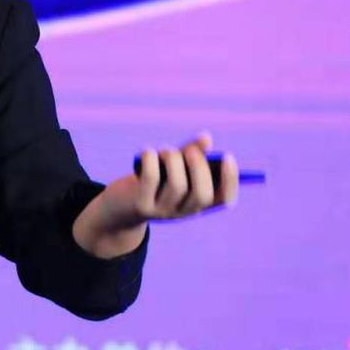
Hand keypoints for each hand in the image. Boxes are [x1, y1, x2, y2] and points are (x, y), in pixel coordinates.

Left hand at [72, 132, 238, 257]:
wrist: (118, 207)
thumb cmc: (150, 182)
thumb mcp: (170, 168)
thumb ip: (189, 153)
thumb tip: (206, 138)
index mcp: (196, 204)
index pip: (223, 199)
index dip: (230, 180)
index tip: (228, 157)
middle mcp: (183, 211)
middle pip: (202, 194)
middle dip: (199, 167)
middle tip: (189, 150)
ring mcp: (162, 211)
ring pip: (177, 186)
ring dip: (173, 159)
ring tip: (165, 150)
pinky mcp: (141, 205)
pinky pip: (151, 180)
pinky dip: (152, 160)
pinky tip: (147, 152)